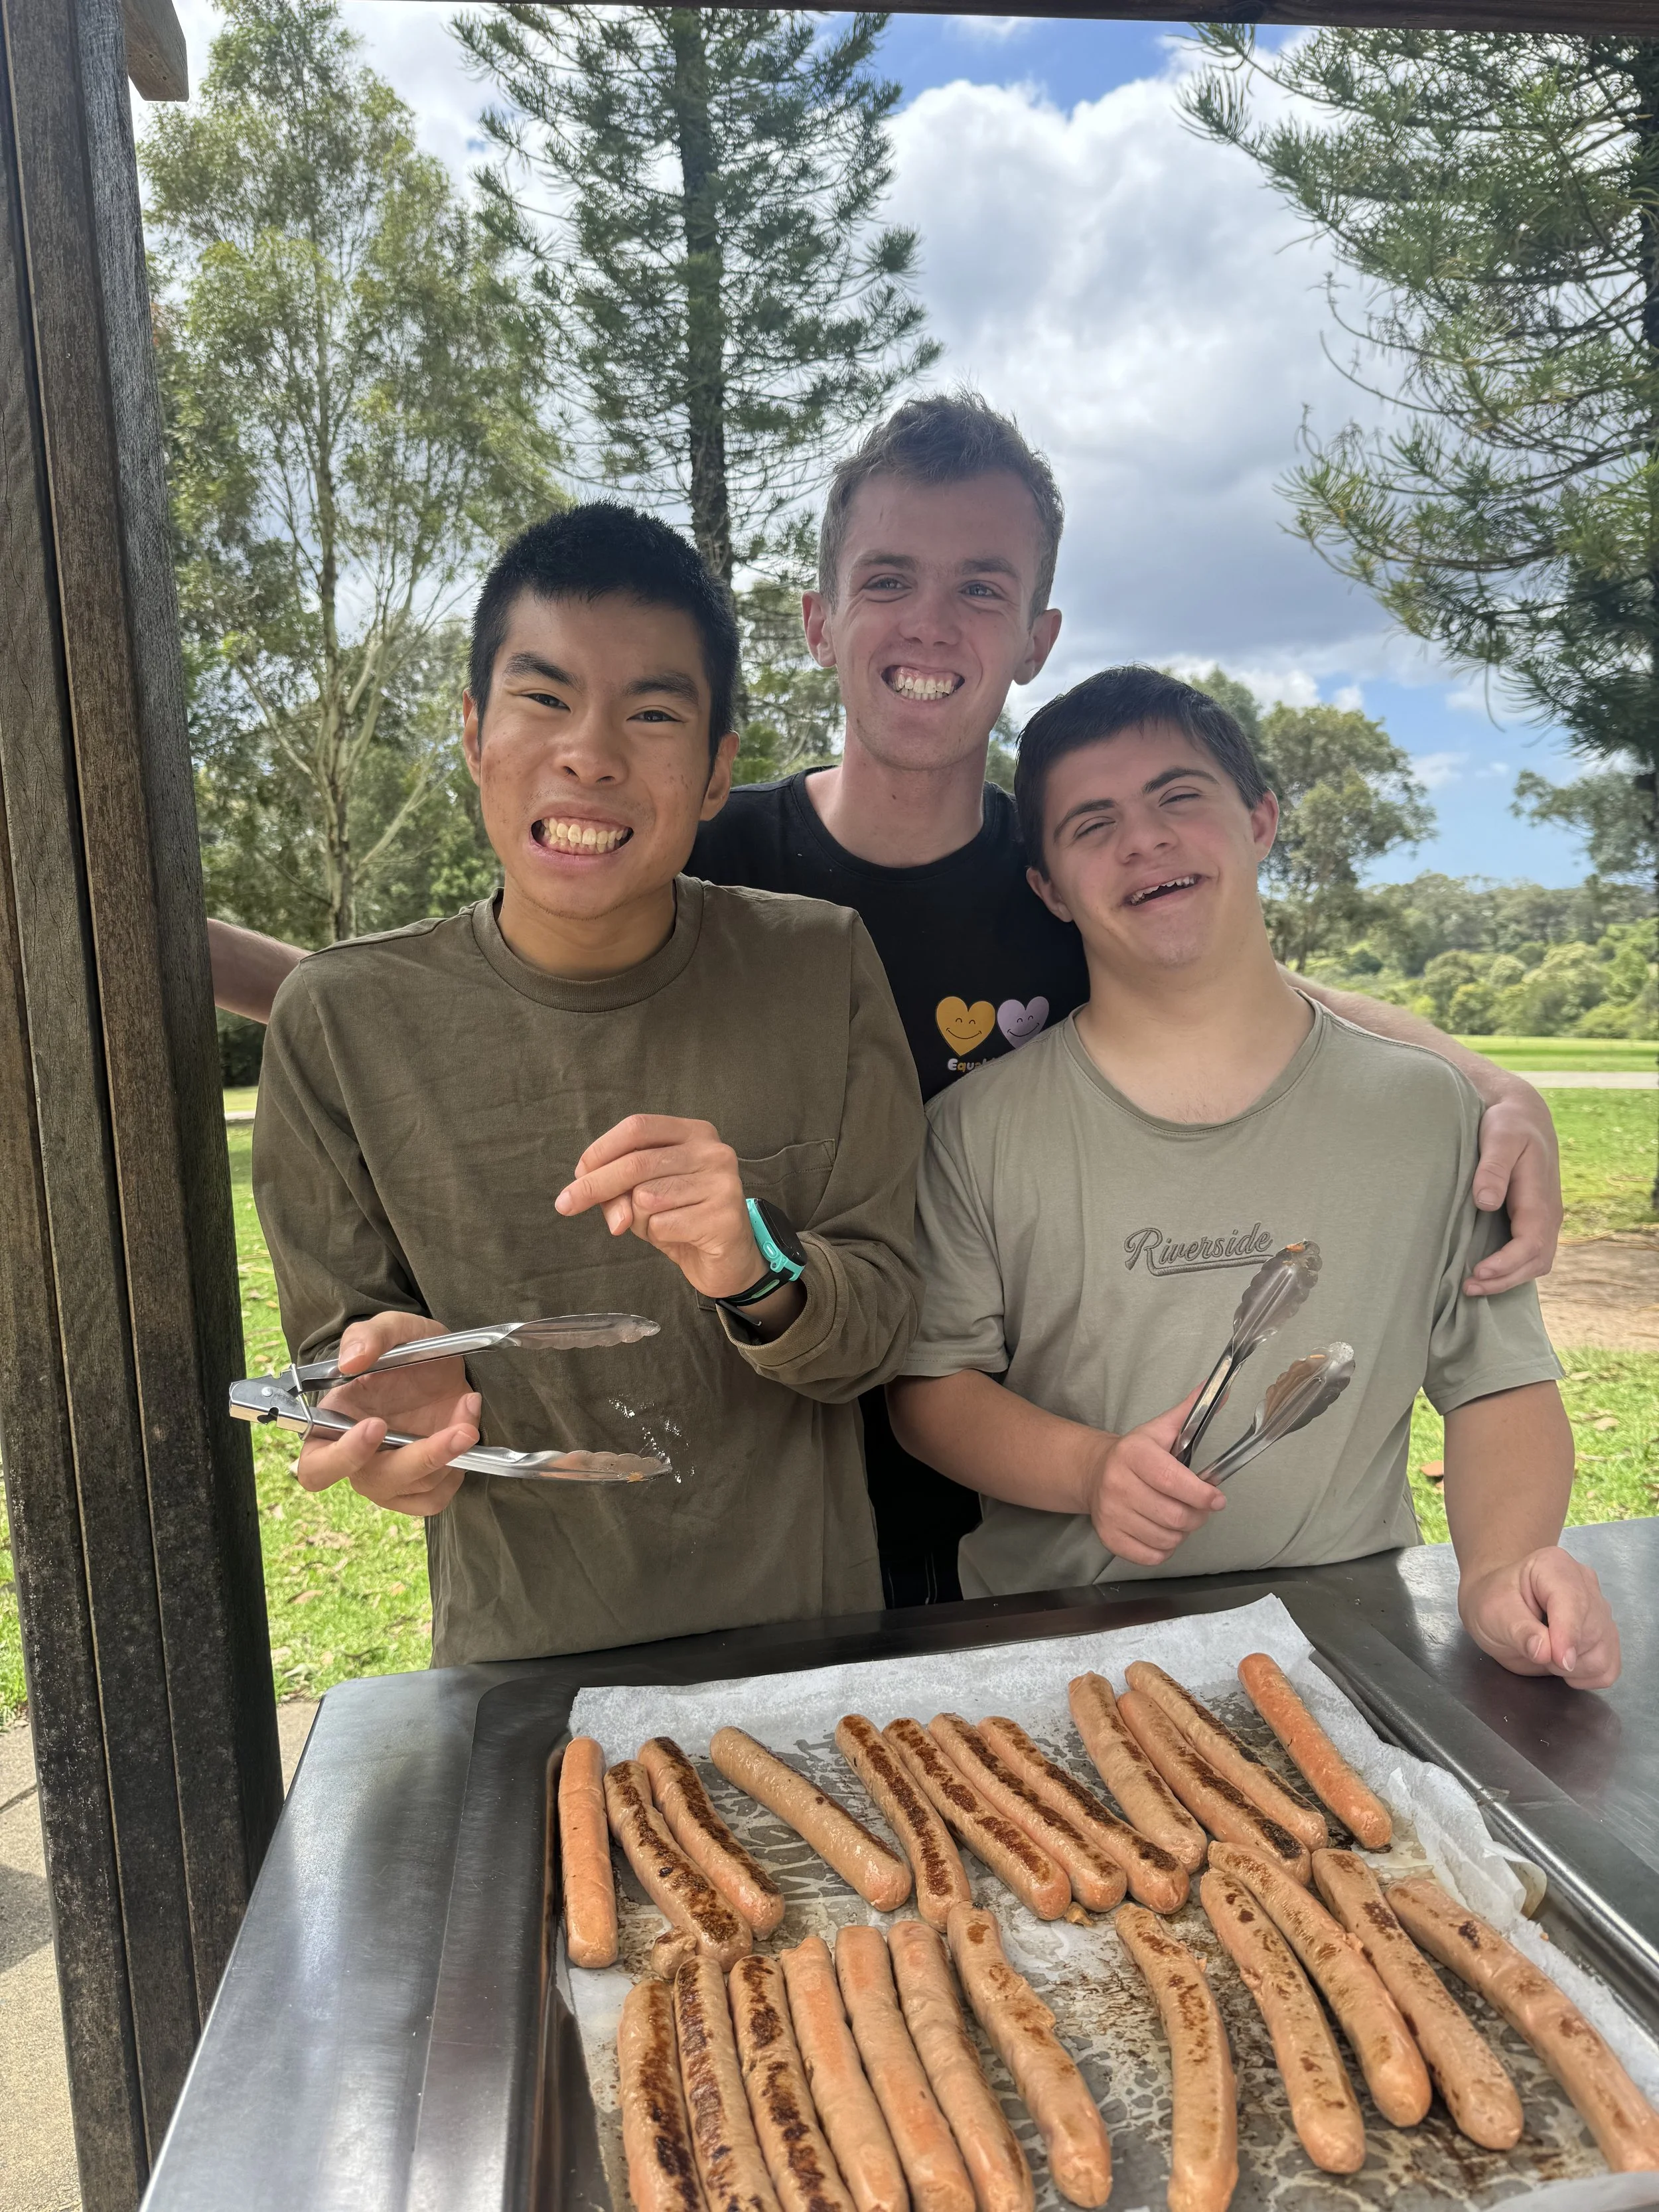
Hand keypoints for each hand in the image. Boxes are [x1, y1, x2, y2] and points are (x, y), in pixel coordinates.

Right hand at [294, 1310, 480, 1517]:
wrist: (441, 1366)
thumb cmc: (405, 1352)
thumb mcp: (391, 1329)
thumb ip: (367, 1336)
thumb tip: (350, 1361)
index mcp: (331, 1428)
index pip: (316, 1467)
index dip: (342, 1456)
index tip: (376, 1424)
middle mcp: (357, 1463)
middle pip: (375, 1482)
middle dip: (422, 1458)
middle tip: (458, 1431)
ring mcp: (389, 1480)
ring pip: (417, 1488)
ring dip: (452, 1450)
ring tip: (467, 1406)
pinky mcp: (420, 1489)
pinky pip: (437, 1497)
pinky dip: (460, 1465)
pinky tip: (465, 1427)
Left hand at [554, 1114, 769, 1301]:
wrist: (727, 1259)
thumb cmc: (682, 1218)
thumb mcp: (644, 1197)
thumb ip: (618, 1191)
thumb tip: (599, 1205)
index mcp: (695, 1133)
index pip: (637, 1128)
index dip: (600, 1149)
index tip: (577, 1174)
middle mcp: (713, 1151)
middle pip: (636, 1162)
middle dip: (595, 1186)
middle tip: (566, 1204)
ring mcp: (722, 1183)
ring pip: (646, 1197)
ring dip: (638, 1218)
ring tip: (661, 1223)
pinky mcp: (724, 1217)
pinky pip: (663, 1225)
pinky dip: (659, 1235)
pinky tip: (680, 1236)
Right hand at [1082, 1389, 1226, 1565]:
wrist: (1092, 1472)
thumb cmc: (1136, 1453)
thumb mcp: (1160, 1429)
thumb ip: (1190, 1412)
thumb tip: (1221, 1389)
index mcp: (1133, 1454)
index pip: (1171, 1480)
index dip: (1200, 1494)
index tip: (1217, 1499)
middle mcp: (1117, 1484)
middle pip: (1174, 1515)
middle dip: (1197, 1516)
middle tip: (1201, 1508)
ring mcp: (1110, 1513)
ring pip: (1166, 1539)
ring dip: (1182, 1532)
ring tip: (1179, 1517)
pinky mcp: (1108, 1537)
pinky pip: (1151, 1557)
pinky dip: (1164, 1549)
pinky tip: (1162, 1530)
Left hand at [1459, 1546, 1619, 1688]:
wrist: (1499, 1608)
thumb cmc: (1493, 1602)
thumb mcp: (1493, 1613)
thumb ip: (1519, 1631)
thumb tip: (1545, 1651)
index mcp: (1555, 1566)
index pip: (1574, 1602)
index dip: (1568, 1634)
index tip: (1559, 1661)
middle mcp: (1585, 1583)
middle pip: (1594, 1631)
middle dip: (1564, 1654)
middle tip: (1534, 1649)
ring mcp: (1599, 1610)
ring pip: (1605, 1652)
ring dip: (1575, 1667)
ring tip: (1546, 1653)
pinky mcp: (1605, 1635)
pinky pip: (1609, 1667)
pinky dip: (1588, 1675)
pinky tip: (1564, 1665)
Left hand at [1466, 1076, 1561, 1295]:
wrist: (1524, 1115)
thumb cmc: (1508, 1124)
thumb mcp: (1500, 1137)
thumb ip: (1493, 1168)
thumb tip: (1486, 1202)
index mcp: (1540, 1198)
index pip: (1531, 1244)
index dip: (1506, 1264)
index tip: (1477, 1273)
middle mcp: (1548, 1213)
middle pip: (1536, 1262)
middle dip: (1505, 1280)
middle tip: (1468, 1288)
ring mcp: (1544, 1218)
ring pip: (1536, 1262)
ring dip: (1507, 1278)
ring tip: (1472, 1286)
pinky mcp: (1533, 1219)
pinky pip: (1529, 1253)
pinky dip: (1511, 1269)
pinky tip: (1485, 1272)